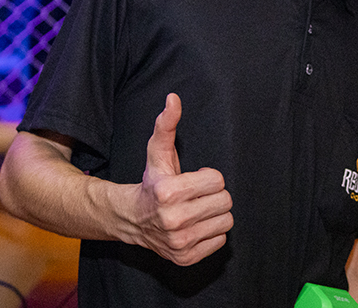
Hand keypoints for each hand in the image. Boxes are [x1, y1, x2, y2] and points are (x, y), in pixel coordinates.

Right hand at [130, 93, 233, 265]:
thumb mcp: (157, 153)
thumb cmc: (151, 182)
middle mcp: (173, 220)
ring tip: (197, 209)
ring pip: (226, 222)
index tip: (193, 180)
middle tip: (196, 195)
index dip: (208, 177)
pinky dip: (210, 232)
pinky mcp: (185, 258)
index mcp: (168, 192)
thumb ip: (167, 125)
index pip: (218, 181)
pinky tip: (195, 225)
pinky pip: (220, 241)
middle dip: (213, 195)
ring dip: (214, 214)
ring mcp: (180, 243)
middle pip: (225, 201)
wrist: (131, 219)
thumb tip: (173, 98)